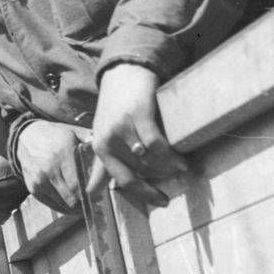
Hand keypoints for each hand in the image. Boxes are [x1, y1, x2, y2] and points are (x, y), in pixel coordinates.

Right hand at [12, 118, 94, 214]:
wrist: (26, 137)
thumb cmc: (55, 135)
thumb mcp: (75, 133)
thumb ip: (93, 145)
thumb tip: (111, 158)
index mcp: (62, 153)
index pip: (78, 184)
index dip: (91, 194)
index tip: (100, 196)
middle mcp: (49, 168)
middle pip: (72, 198)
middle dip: (86, 204)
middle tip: (97, 204)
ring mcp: (39, 181)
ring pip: (64, 205)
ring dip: (77, 208)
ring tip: (87, 205)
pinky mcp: (34, 189)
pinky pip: (53, 206)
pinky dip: (65, 208)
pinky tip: (74, 204)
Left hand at [89, 63, 185, 209]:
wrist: (123, 72)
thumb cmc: (116, 106)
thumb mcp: (106, 136)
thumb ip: (102, 166)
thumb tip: (92, 193)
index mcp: (101, 148)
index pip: (123, 180)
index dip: (145, 194)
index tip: (163, 202)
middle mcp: (108, 139)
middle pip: (142, 171)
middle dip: (162, 177)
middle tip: (177, 175)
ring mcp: (122, 127)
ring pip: (150, 160)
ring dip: (169, 167)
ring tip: (181, 167)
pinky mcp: (137, 115)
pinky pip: (157, 145)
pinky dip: (171, 155)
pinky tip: (181, 159)